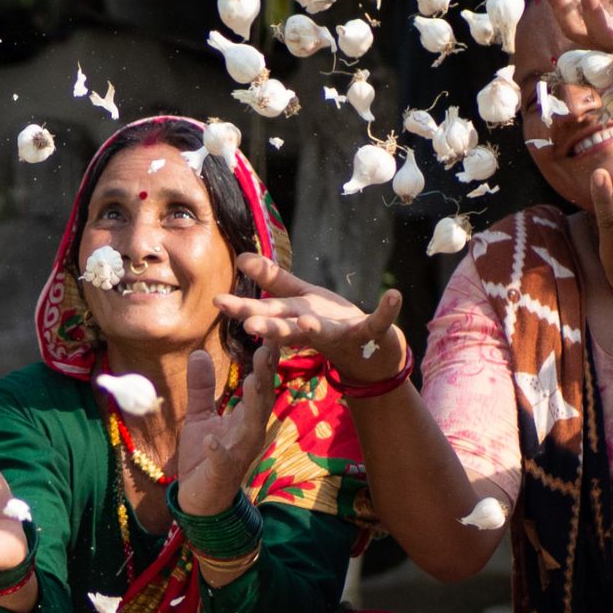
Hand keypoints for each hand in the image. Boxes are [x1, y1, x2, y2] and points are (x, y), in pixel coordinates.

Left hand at [175, 343, 278, 516]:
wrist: (200, 501)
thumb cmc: (204, 456)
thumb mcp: (200, 416)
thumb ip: (201, 387)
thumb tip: (199, 353)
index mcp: (246, 418)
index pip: (259, 385)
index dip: (265, 361)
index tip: (270, 333)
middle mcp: (249, 433)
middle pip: (262, 401)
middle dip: (266, 375)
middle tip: (269, 347)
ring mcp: (238, 454)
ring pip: (251, 427)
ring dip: (253, 405)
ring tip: (253, 381)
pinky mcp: (221, 473)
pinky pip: (222, 461)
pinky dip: (218, 451)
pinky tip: (213, 440)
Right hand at [214, 253, 405, 382]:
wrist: (369, 355)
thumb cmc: (330, 323)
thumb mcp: (299, 299)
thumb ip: (272, 280)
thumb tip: (241, 257)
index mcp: (294, 319)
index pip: (264, 313)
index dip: (241, 308)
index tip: (218, 302)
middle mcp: (312, 330)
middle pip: (287, 329)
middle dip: (269, 327)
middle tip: (249, 325)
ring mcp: (341, 335)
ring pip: (324, 334)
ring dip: (315, 330)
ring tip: (307, 324)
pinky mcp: (370, 335)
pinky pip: (379, 323)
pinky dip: (387, 311)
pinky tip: (394, 295)